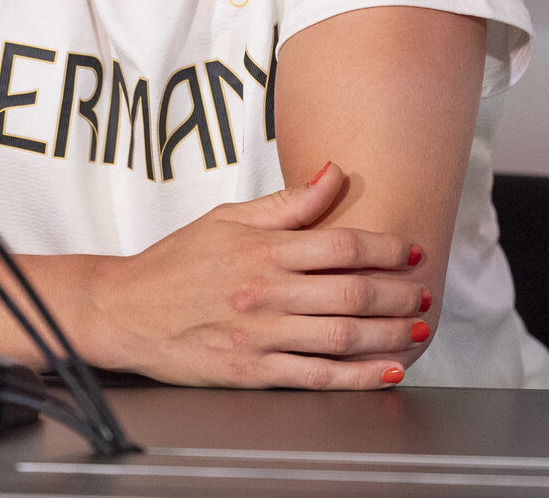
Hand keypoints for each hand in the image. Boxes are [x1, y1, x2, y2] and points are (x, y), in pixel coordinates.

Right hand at [85, 162, 434, 388]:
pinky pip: (316, 375)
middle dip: (398, 293)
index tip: (410, 250)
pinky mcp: (251, 371)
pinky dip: (358, 375)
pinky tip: (384, 370)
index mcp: (262, 249)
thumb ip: (287, 204)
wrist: (124, 310)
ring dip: (388, 333)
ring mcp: (259, 334)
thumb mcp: (228, 219)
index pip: (341, 243)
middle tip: (424, 293)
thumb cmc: (176, 262)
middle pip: (351, 291)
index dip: (385, 247)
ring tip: (415, 328)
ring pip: (341, 334)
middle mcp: (265, 290)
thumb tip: (336, 173)